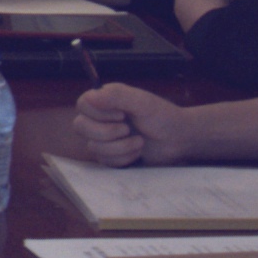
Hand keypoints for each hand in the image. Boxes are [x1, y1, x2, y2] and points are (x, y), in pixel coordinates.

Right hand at [71, 82, 187, 166]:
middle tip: (128, 129)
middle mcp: (100, 118)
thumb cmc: (162, 116)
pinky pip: (104, 161)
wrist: (178, 140)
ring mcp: (103, 138)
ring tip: (139, 142)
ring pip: (93, 146)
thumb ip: (116, 96)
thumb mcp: (142, 102)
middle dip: (106, 132)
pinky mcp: (110, 156)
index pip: (82, 104)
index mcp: (106, 101)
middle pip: (80, 126)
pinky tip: (137, 151)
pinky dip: (123, 158)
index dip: (97, 113)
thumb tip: (90, 97)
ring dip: (120, 147)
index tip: (121, 115)